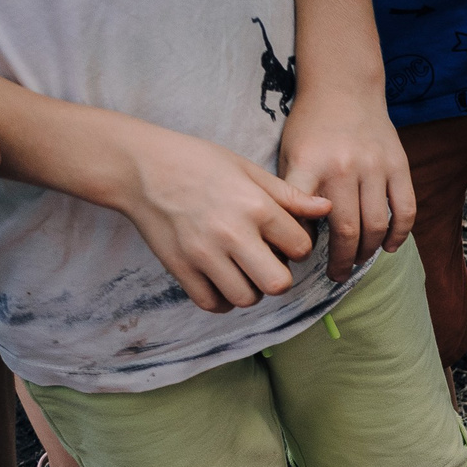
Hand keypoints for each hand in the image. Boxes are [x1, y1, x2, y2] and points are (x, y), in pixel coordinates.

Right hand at [113, 124, 330, 311]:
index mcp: (255, 206)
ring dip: (250, 290)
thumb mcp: (248, 169)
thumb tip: (326, 208)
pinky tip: (221, 281)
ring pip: (246, 298)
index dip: (297, 246)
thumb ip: (288, 195)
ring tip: (242, 271)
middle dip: (279, 277)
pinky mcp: (180, 267)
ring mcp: (203, 253)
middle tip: (267, 263)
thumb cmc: (198, 163)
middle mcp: (232, 233)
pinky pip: (211, 303)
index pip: (301, 247)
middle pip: (278, 284)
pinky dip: (221, 299)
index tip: (283, 239)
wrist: (140, 167)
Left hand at [280, 86, 412, 281]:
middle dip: (341, 261)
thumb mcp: (289, 154)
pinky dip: (398, 234)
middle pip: (346, 231)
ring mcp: (374, 167)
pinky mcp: (398, 166)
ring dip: (368, 252)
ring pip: (375, 226)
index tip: (304, 261)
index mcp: (308, 165)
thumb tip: (293, 238)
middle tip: (336, 274)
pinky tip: (389, 246)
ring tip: (359, 261)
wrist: (343, 87)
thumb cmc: (310, 127)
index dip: (305, 247)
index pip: (305, 218)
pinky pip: (405, 210)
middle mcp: (342, 168)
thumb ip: (292, 193)